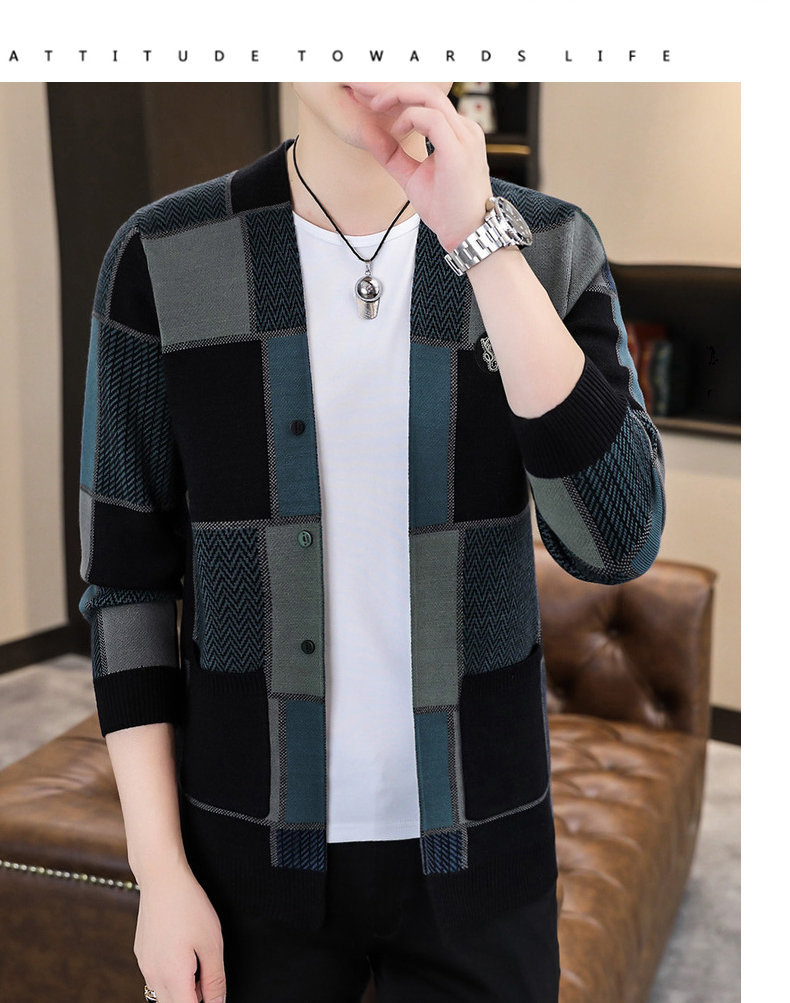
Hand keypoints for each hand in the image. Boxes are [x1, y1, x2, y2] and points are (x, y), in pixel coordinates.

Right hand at [134, 859, 225, 1002]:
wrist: (162, 879)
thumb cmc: (188, 905)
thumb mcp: (212, 943)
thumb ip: (215, 980)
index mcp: (173, 976)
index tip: (213, 995)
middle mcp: (153, 976)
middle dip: (193, 999)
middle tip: (208, 979)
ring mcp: (145, 966)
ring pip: (163, 995)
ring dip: (182, 991)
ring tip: (197, 962)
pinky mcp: (142, 956)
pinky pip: (156, 978)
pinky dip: (172, 977)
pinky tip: (183, 953)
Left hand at [347, 82, 493, 252]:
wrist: (468, 234)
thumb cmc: (446, 209)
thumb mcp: (411, 176)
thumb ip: (392, 154)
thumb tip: (368, 134)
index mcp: (456, 133)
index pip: (424, 100)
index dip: (394, 94)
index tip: (365, 96)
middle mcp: (463, 129)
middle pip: (425, 90)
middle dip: (389, 86)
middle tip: (359, 87)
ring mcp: (464, 136)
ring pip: (429, 96)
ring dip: (397, 96)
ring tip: (374, 105)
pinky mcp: (459, 148)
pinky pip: (432, 118)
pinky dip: (410, 118)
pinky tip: (396, 129)